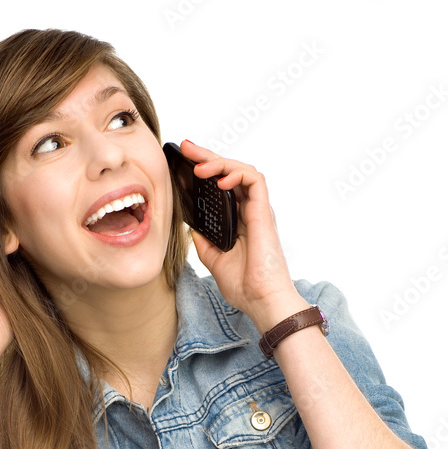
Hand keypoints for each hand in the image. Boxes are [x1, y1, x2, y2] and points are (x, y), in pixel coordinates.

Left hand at [179, 139, 306, 327]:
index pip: (221, 186)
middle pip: (229, 173)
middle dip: (207, 156)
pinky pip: (255, 180)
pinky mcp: (264, 212)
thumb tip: (190, 226)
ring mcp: (258, 210)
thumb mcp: (213, 259)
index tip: (183, 162)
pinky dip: (237, 174)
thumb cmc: (245, 286)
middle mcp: (249, 211)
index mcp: (238, 220)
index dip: (204, 170)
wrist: (261, 300)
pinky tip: (219, 181)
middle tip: (186, 148)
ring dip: (219, 163)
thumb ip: (204, 241)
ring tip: (198, 167)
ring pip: (241, 170)